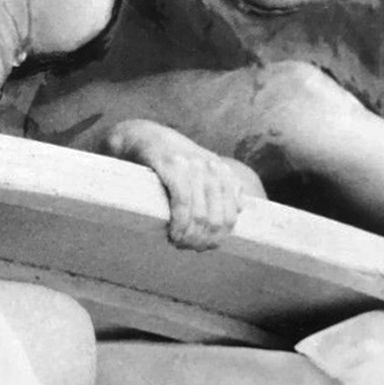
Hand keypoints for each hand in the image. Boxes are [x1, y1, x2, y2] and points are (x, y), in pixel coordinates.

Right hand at [103, 120, 253, 250]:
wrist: (144, 137)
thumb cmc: (172, 160)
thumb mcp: (203, 169)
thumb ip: (222, 186)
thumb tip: (239, 209)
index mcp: (223, 172)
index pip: (230, 216)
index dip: (218, 238)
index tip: (203, 247)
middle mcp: (212, 168)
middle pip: (215, 219)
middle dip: (201, 240)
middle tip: (187, 247)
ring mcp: (193, 166)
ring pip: (199, 215)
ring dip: (188, 236)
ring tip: (177, 242)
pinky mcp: (172, 166)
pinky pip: (182, 203)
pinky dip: (179, 224)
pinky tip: (172, 232)